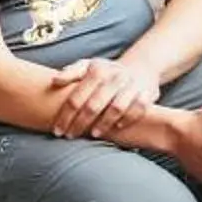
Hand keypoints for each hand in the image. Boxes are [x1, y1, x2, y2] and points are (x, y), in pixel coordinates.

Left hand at [46, 57, 160, 139]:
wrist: (141, 68)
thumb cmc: (107, 72)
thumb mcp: (88, 65)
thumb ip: (70, 72)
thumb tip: (54, 81)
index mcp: (97, 70)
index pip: (76, 97)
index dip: (65, 116)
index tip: (57, 130)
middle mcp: (114, 77)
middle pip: (93, 105)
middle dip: (79, 123)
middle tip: (70, 136)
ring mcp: (131, 85)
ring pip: (116, 109)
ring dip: (103, 124)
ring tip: (93, 134)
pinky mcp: (146, 94)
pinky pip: (137, 110)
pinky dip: (127, 120)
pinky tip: (117, 128)